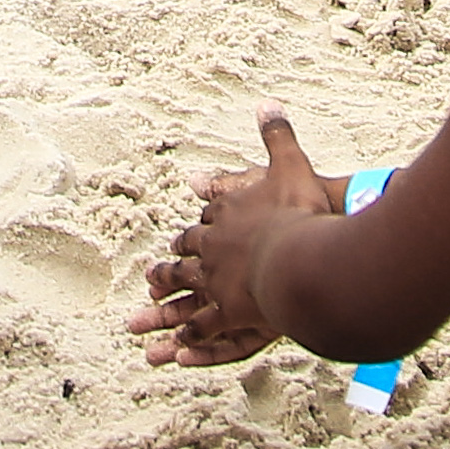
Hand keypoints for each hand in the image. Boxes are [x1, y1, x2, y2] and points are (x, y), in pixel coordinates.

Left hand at [134, 110, 342, 367]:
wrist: (302, 260)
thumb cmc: (299, 213)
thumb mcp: (289, 164)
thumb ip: (277, 135)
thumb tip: (266, 101)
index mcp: (228, 212)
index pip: (209, 216)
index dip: (201, 224)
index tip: (191, 231)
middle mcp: (215, 246)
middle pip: (189, 251)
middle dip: (174, 259)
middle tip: (155, 271)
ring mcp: (218, 280)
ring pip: (186, 288)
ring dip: (165, 297)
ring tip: (147, 306)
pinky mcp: (229, 311)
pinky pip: (203, 325)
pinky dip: (189, 336)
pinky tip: (178, 347)